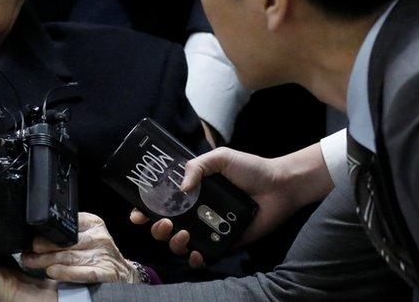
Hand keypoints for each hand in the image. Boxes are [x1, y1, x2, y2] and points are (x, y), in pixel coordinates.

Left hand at [21, 213, 139, 283]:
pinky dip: (67, 273)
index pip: (68, 224)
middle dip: (43, 248)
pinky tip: (53, 272)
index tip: (32, 237)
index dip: (48, 232)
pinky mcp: (106, 272)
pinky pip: (84, 273)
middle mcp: (99, 237)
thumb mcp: (86, 235)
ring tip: (32, 262)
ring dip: (47, 261)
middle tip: (27, 253)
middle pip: (66, 242)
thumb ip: (68, 233)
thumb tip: (37, 235)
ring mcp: (103, 255)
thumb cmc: (98, 253)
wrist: (124, 273)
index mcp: (93, 223)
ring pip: (70, 257)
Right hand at [129, 145, 332, 267]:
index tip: (138, 213)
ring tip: (184, 234)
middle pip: (162, 227)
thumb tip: (179, 188)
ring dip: (173, 243)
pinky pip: (203, 258)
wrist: (280, 186)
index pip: (159, 203)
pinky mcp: (224, 244)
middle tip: (163, 222)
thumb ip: (196, 166)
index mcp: (189, 192)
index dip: (144, 209)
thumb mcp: (220, 158)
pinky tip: (197, 253)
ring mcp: (208, 229)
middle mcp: (194, 212)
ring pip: (178, 244)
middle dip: (155, 228)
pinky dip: (195, 259)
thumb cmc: (250, 169)